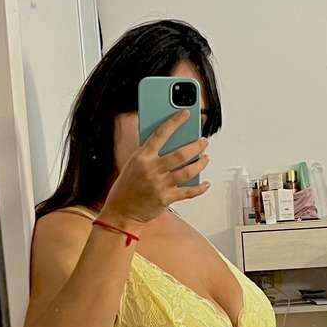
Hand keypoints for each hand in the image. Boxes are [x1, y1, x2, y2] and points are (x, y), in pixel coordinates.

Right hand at [101, 109, 210, 226]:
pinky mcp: (166, 199)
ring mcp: (160, 185)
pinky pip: (188, 192)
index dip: (175, 122)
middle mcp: (152, 169)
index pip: (161, 134)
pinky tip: (205, 183)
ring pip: (187, 171)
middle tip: (203, 142)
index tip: (185, 114)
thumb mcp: (133, 164)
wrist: (120, 212)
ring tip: (205, 158)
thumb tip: (170, 143)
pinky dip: (199, 188)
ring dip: (200, 163)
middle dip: (196, 146)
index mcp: (142, 157)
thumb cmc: (126, 187)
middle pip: (180, 154)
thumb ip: (149, 154)